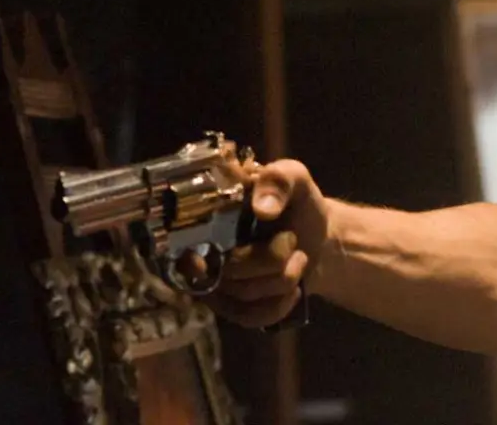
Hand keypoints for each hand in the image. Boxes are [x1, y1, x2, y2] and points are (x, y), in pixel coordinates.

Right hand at [206, 159, 330, 327]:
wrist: (319, 236)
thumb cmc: (298, 203)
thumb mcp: (294, 178)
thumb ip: (279, 180)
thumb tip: (263, 208)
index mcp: (204, 217)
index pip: (177, 246)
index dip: (192, 259)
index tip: (211, 260)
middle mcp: (201, 253)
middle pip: (225, 273)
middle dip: (271, 260)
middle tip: (291, 239)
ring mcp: (216, 283)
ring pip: (242, 295)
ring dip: (283, 278)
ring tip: (299, 257)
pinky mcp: (234, 306)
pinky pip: (249, 317)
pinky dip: (279, 306)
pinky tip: (295, 291)